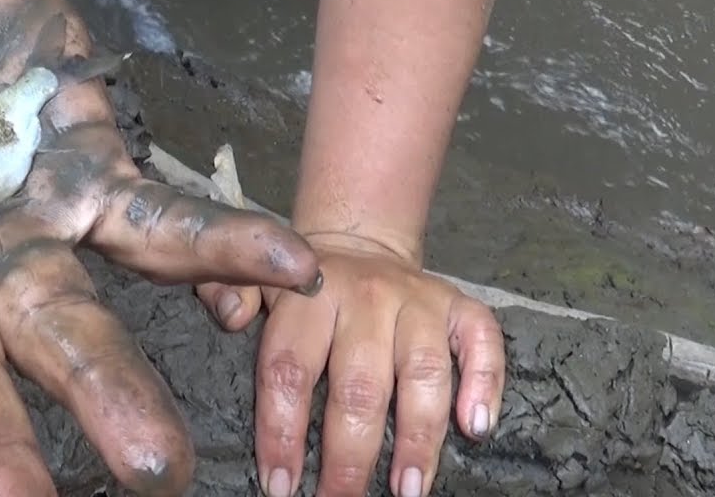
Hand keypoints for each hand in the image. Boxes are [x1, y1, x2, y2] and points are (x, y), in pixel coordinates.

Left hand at [197, 235, 504, 496]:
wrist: (358, 242)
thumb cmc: (299, 287)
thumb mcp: (254, 280)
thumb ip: (232, 293)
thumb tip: (229, 317)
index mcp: (308, 295)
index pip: (290, 369)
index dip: (283, 432)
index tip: (280, 486)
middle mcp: (367, 297)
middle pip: (359, 385)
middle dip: (350, 456)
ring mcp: (418, 302)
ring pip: (423, 373)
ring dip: (417, 437)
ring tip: (408, 489)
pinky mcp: (460, 306)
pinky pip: (482, 343)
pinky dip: (485, 385)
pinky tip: (475, 428)